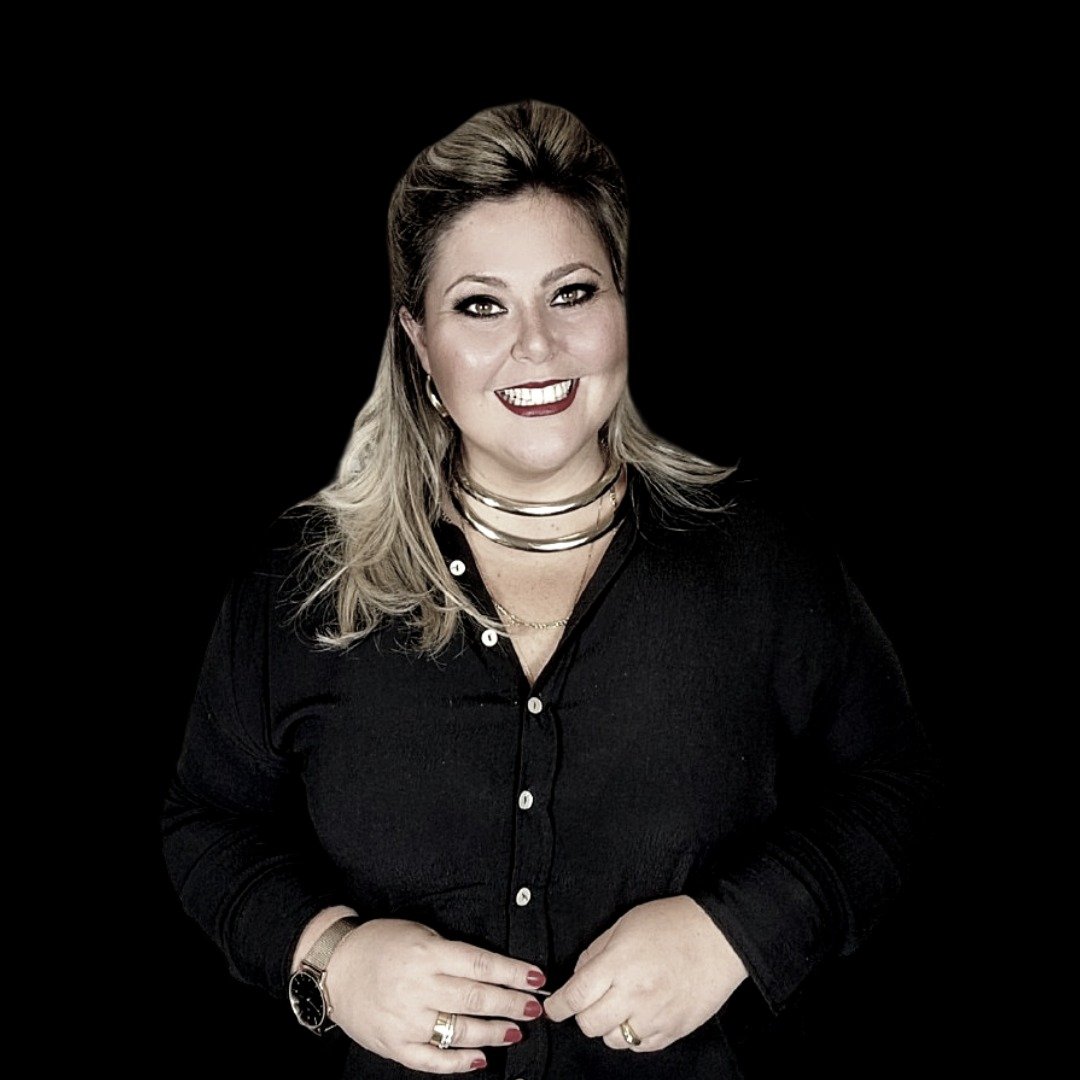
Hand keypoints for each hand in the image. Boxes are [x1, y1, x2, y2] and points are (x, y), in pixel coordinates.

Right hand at [324, 918, 545, 1073]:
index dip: (512, 972)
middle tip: (533, 1008)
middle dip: (510, 1004)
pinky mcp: (394, 1045)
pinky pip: (431, 1060)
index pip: (480, 964)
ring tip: (514, 1032)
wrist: (335, 967)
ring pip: (459, 1031)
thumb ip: (451, 953)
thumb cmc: (380, 944)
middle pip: (475, 998)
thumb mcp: (419, 934)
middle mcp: (418, 987)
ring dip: (492, 1033)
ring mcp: (406, 1020)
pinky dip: (458, 1062)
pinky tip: (479, 1059)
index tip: (536, 978)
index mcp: (427, 954)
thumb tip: (491, 971)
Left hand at [543, 896, 747, 1052]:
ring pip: (614, 1040)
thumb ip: (597, 950)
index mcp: (619, 964)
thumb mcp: (625, 923)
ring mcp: (655, 1017)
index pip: (576, 996)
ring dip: (609, 1025)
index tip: (553, 1008)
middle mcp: (635, 995)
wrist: (719, 938)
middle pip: (590, 1025)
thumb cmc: (674, 923)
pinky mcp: (674, 1031)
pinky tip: (640, 1013)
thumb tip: (578, 974)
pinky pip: (640, 1046)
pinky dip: (633, 1034)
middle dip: (582, 1014)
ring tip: (620, 1004)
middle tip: (589, 1000)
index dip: (558, 1006)